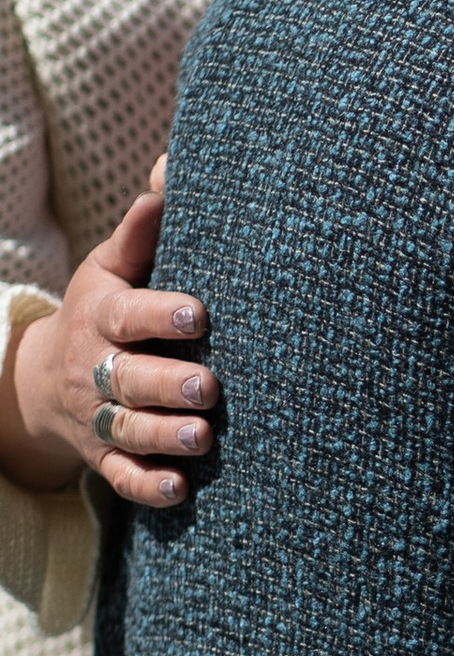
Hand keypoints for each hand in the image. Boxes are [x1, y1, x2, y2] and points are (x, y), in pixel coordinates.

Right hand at [0, 161, 218, 508]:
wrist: (42, 379)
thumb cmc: (101, 311)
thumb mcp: (110, 268)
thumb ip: (142, 230)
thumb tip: (171, 166)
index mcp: (101, 318)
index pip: (126, 316)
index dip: (159, 314)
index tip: (199, 312)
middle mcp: (94, 370)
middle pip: (127, 379)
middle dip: (166, 384)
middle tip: (208, 387)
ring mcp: (96, 417)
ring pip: (126, 431)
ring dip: (162, 436)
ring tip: (203, 437)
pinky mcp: (102, 457)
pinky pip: (120, 478)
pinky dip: (147, 486)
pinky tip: (180, 489)